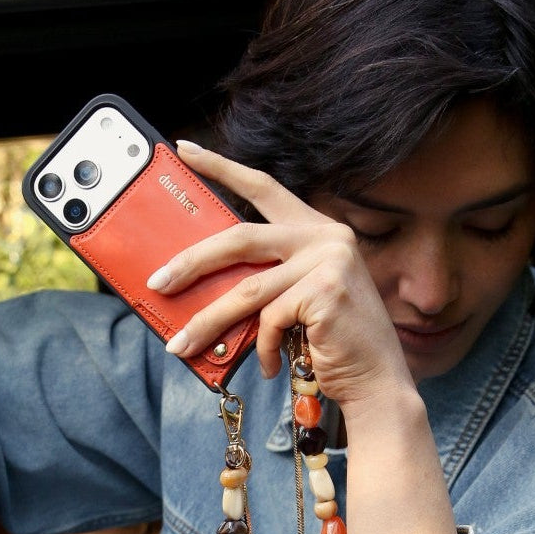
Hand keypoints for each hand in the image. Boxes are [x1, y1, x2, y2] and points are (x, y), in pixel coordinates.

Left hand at [152, 141, 412, 407]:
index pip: (263, 187)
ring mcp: (329, 262)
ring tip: (180, 345)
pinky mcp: (325, 292)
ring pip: (246, 290)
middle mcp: (327, 237)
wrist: (377, 383)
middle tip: (157, 281)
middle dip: (191, 262)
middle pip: (240, 238)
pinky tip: (269, 367)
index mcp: (318, 230)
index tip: (185, 150)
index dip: (222, 167)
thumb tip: (197, 284)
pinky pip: (268, 321)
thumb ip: (263, 281)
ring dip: (206, 321)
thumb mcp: (296, 301)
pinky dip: (261, 350)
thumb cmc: (331, 345)